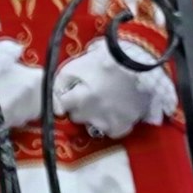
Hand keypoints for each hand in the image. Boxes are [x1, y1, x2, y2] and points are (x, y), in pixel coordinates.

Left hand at [53, 39, 176, 139]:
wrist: (139, 64)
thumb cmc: (104, 62)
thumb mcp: (76, 66)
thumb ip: (60, 82)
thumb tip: (53, 98)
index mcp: (81, 99)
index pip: (61, 107)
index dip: (62, 98)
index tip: (68, 93)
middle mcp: (95, 115)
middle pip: (76, 116)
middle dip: (79, 106)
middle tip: (89, 92)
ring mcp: (111, 123)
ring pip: (93, 125)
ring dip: (94, 116)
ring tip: (102, 101)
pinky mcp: (126, 126)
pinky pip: (112, 131)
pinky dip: (110, 124)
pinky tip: (113, 111)